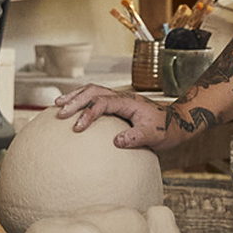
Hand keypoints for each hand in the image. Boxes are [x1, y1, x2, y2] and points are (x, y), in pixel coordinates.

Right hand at [50, 84, 191, 150]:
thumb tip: (117, 142)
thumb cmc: (165, 130)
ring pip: (92, 90)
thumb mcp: (154, 137)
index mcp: (128, 102)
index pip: (103, 103)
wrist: (175, 123)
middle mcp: (121, 97)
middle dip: (75, 101)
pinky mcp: (116, 104)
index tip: (77, 128)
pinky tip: (71, 108)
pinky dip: (80, 99)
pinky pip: (95, 97)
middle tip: (59, 113)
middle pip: (93, 91)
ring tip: (57, 105)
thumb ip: (137, 138)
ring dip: (74, 96)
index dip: (88, 113)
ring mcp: (118, 99)